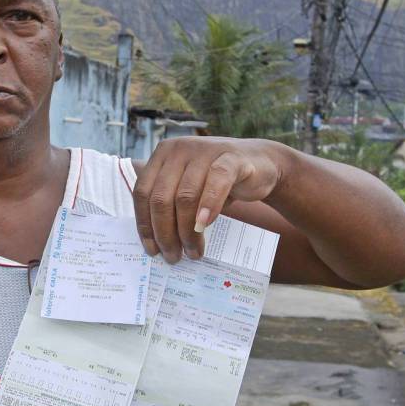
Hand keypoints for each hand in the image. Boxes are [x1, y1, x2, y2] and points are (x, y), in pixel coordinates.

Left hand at [132, 137, 286, 262]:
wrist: (261, 165)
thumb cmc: (218, 182)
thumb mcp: (188, 188)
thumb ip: (171, 205)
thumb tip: (156, 244)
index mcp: (162, 155)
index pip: (143, 192)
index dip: (145, 224)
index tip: (152, 250)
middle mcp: (179, 149)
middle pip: (161, 198)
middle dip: (165, 233)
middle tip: (174, 256)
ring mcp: (204, 150)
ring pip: (185, 196)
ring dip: (187, 230)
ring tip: (194, 251)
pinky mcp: (231, 158)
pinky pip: (215, 183)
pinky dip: (208, 207)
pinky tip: (205, 226)